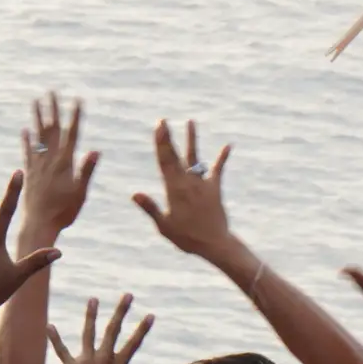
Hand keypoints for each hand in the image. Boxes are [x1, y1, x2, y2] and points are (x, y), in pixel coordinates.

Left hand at [19, 92, 100, 242]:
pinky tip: (25, 130)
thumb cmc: (63, 213)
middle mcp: (49, 161)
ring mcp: (38, 166)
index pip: (71, 134)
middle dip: (53, 110)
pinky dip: (27, 140)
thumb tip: (96, 150)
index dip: (75, 117)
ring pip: (38, 137)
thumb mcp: (80, 193)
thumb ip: (86, 171)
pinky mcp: (29, 175)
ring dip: (38, 118)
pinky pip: (28, 153)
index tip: (77, 100)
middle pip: (52, 130)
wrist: (38, 225)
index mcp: (64, 163)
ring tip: (36, 101)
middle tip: (51, 91)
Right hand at [132, 121, 234, 262]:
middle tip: (162, 121)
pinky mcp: (214, 188)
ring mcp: (202, 183)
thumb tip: (134, 194)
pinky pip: (217, 169)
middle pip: (175, 155)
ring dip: (192, 139)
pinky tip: (228, 146)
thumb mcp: (163, 225)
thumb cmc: (185, 237)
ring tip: (191, 122)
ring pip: (195, 157)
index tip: (157, 127)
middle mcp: (188, 181)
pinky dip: (222, 158)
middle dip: (168, 138)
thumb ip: (150, 208)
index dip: (161, 143)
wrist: (214, 242)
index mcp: (174, 189)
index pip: (165, 161)